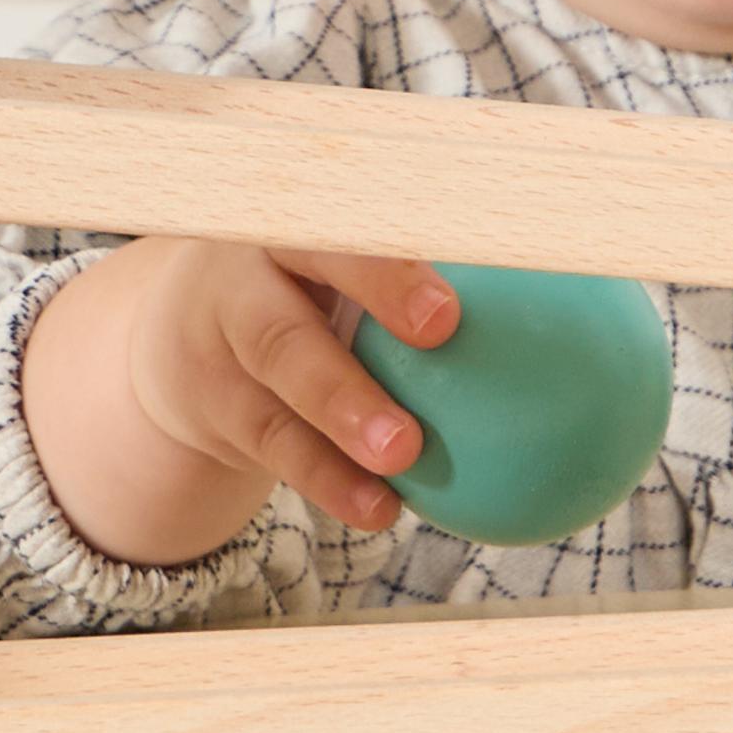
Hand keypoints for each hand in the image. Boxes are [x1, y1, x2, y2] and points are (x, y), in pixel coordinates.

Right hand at [21, 237, 456, 568]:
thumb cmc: (312, 273)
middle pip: (283, 326)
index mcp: (288, 222)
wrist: (187, 320)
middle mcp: (242, 279)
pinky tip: (383, 510)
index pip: (333, 233)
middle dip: (346, 367)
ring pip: (272, 396)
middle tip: (421, 401)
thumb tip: (545, 280)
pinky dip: (329, 481)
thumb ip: (410, 263)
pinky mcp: (212, 410)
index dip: (383, 269)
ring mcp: (216, 350)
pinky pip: (270, 450)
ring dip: (333, 442)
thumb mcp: (339, 246)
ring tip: (399, 479)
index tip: (448, 313)